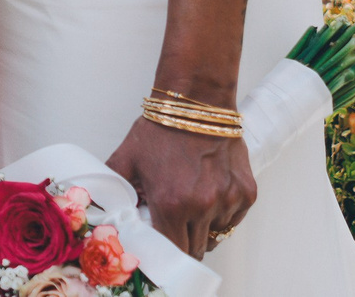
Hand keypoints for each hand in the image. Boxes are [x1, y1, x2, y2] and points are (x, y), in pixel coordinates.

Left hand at [106, 113, 255, 259]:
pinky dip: (223, 214)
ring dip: (204, 227)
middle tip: (175, 223)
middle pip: (196, 248)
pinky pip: (233, 219)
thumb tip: (108, 207)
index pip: (173, 250)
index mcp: (171, 204)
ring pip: (216, 234)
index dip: (166, 248)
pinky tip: (210, 194)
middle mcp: (203, 207)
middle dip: (184, 240)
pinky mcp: (246, 192)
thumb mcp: (127, 157)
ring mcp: (228, 200)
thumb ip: (115, 186)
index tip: (162, 239)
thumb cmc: (160, 130)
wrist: (196, 104)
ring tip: (192, 203)